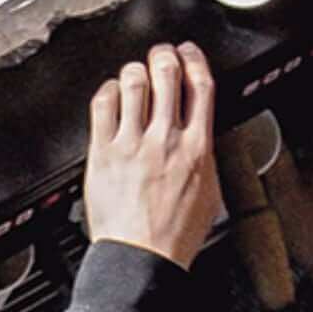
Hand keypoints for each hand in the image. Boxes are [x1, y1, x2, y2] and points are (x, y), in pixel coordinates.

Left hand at [84, 42, 223, 269]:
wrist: (141, 258)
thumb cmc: (174, 234)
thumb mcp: (210, 191)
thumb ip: (205, 155)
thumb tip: (201, 133)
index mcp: (196, 148)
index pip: (200, 86)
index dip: (195, 60)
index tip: (189, 53)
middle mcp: (165, 140)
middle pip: (166, 74)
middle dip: (164, 55)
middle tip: (161, 54)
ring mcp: (131, 144)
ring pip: (133, 83)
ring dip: (136, 70)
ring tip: (135, 72)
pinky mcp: (102, 153)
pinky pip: (102, 106)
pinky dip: (108, 90)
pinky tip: (111, 93)